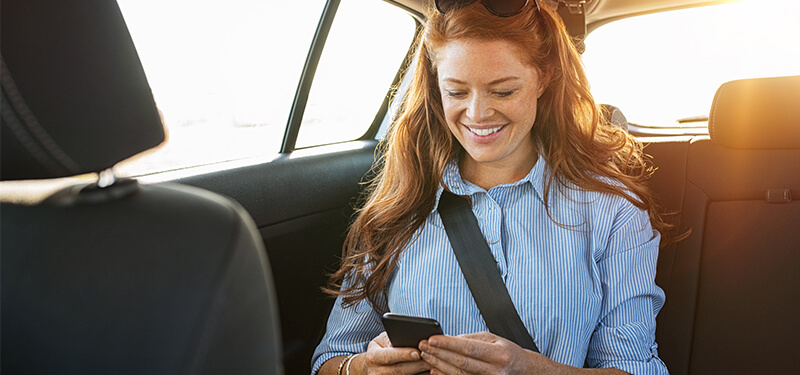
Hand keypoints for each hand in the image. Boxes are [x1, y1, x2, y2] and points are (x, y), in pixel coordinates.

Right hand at [356, 332, 431, 374]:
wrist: (372, 367)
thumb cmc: (380, 349)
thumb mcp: (380, 340)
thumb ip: (388, 338)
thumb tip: (398, 341)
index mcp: (373, 357)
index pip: (389, 356)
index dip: (403, 355)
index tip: (417, 352)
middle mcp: (378, 372)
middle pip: (400, 370)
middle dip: (418, 364)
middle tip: (433, 358)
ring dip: (422, 372)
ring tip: (435, 365)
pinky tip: (430, 372)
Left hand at [418, 331, 556, 374]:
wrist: (521, 370)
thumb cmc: (505, 351)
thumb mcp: (492, 339)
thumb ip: (470, 339)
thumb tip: (448, 339)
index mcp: (498, 354)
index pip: (469, 348)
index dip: (449, 344)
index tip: (432, 339)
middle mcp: (495, 370)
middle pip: (461, 362)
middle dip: (440, 354)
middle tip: (423, 347)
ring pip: (459, 374)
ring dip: (439, 365)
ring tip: (425, 356)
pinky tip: (434, 370)